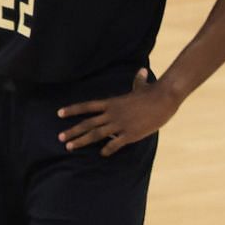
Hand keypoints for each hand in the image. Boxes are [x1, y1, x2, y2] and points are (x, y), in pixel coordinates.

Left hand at [58, 69, 178, 154]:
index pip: (87, 106)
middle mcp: (112, 114)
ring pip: (96, 134)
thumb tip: (142, 70)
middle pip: (87, 123)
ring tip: (70, 147)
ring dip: (82, 141)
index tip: (59, 114)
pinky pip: (115, 144)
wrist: (165, 98)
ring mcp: (120, 124)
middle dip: (73, 131)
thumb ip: (138, 81)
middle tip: (60, 138)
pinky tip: (102, 154)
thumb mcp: (142, 86)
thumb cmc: (154, 92)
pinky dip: (107, 149)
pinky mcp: (131, 134)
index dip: (72, 110)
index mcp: (111, 103)